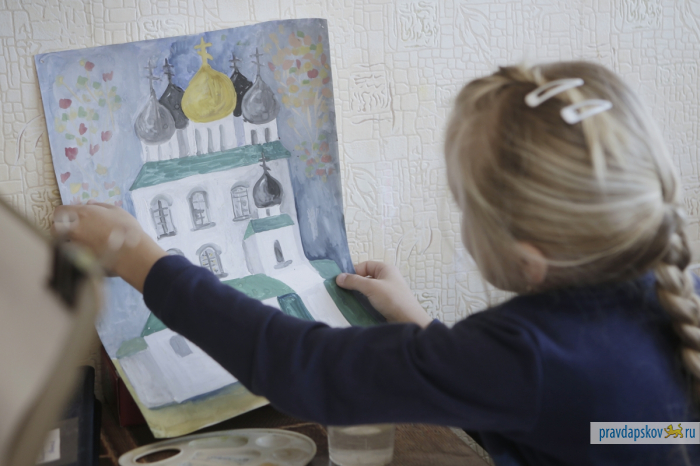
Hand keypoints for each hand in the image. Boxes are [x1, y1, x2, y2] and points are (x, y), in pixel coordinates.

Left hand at [51, 201, 165, 292]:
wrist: (131, 253)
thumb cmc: (126, 229)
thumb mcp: (117, 211)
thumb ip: (100, 206)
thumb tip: (89, 203)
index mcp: (82, 214)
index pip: (60, 211)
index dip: (64, 214)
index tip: (71, 216)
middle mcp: (74, 228)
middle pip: (54, 227)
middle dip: (60, 228)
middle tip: (72, 230)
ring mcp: (74, 245)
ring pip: (59, 242)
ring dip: (64, 242)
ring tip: (77, 243)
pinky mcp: (77, 259)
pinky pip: (67, 255)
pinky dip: (72, 254)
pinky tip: (82, 254)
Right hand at [335, 261, 431, 326]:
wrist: (408, 320)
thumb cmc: (392, 299)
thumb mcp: (371, 287)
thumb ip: (354, 281)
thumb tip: (338, 277)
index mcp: (386, 269)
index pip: (365, 265)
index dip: (353, 271)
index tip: (342, 281)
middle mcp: (387, 278)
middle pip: (365, 277)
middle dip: (354, 283)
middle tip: (341, 291)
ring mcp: (387, 291)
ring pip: (367, 289)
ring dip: (358, 294)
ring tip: (347, 300)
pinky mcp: (386, 303)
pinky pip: (371, 299)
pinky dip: (363, 302)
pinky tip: (356, 307)